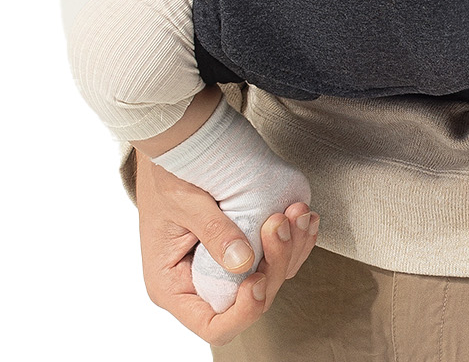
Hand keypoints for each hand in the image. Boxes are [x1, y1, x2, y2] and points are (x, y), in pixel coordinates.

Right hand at [135, 147, 318, 342]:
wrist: (172, 142)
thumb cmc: (166, 173)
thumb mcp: (185, 201)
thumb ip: (214, 233)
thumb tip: (243, 263)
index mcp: (174, 285)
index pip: (213, 325)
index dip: (242, 312)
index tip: (258, 279)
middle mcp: (200, 283)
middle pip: (249, 300)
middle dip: (275, 265)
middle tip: (282, 224)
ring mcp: (222, 265)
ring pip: (268, 275)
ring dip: (291, 247)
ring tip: (297, 213)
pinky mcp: (241, 245)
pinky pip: (273, 253)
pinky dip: (293, 237)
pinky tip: (302, 216)